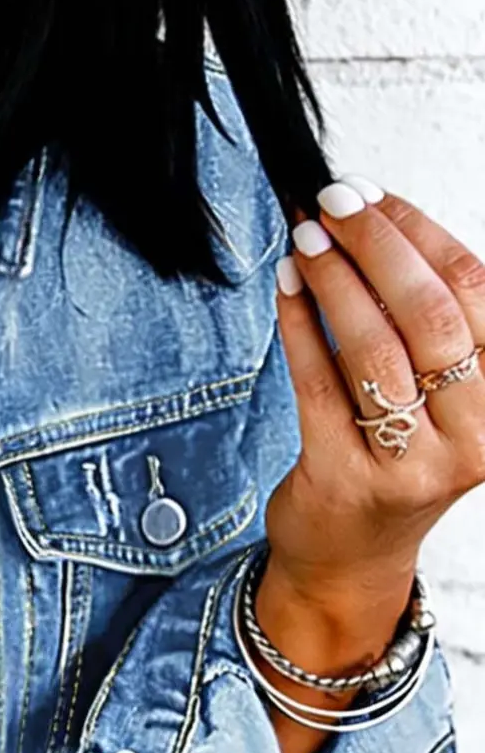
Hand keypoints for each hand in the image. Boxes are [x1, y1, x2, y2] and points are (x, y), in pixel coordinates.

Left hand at [265, 175, 484, 631]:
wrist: (352, 556)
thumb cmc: (395, 455)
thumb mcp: (439, 393)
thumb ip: (426, 322)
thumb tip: (375, 221)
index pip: (477, 292)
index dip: (423, 233)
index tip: (377, 195)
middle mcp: (471, 435)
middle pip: (431, 314)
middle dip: (377, 246)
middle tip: (334, 203)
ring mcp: (409, 462)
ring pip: (374, 349)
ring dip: (335, 280)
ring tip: (305, 238)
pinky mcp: (345, 478)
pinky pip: (318, 385)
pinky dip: (300, 326)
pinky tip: (286, 289)